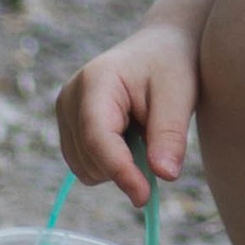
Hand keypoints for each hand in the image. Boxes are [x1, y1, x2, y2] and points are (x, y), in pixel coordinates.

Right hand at [55, 17, 198, 204]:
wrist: (159, 47)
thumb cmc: (171, 66)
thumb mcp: (180, 95)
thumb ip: (170, 135)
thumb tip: (163, 176)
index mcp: (95, 82)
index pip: (97, 138)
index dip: (120, 171)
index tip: (145, 196)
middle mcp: (70, 97)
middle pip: (90, 159)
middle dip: (126, 167)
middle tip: (158, 143)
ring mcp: (65, 112)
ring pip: (84, 168)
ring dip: (117, 166)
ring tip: (142, 133)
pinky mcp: (68, 125)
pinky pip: (85, 165)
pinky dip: (110, 163)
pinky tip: (129, 138)